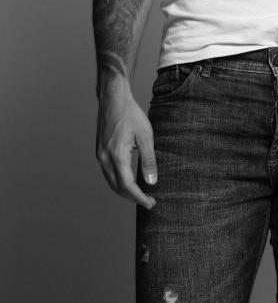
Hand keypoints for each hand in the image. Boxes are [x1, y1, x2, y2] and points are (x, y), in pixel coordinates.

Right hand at [96, 86, 157, 209]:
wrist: (113, 99)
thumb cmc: (130, 114)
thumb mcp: (145, 136)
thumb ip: (148, 160)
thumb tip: (151, 182)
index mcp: (116, 155)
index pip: (127, 185)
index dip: (139, 197)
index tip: (151, 203)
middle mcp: (104, 158)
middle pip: (117, 187)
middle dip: (133, 197)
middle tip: (149, 201)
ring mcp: (100, 156)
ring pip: (111, 182)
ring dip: (125, 191)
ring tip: (141, 194)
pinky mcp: (99, 152)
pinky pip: (108, 173)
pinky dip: (118, 182)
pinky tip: (129, 181)